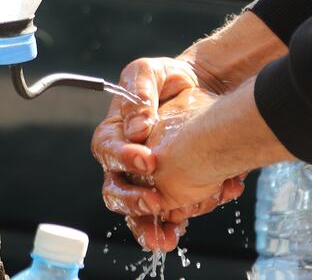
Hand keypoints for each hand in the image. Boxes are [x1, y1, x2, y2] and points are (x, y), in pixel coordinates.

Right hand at [93, 57, 244, 250]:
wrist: (203, 87)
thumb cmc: (168, 78)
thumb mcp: (147, 72)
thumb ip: (139, 94)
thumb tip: (138, 126)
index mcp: (114, 134)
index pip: (108, 152)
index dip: (124, 159)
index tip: (147, 160)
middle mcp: (126, 162)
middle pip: (116, 192)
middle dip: (133, 203)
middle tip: (154, 203)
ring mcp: (148, 179)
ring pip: (140, 212)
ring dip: (151, 228)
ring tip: (167, 238)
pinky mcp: (172, 188)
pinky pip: (171, 211)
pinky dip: (181, 220)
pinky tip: (192, 222)